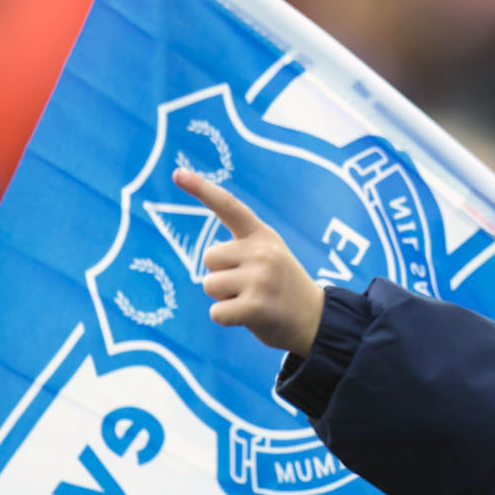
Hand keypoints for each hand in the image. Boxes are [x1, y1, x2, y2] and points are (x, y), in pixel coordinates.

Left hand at [174, 169, 324, 355]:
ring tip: (253, 300)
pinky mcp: (255, 307)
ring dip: (224, 297)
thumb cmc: (283, 288)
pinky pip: (216, 312)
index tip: (177, 173)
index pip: (229, 206)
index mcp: (263, 235)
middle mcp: (262, 252)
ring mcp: (259, 279)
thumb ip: (242, 248)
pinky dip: (228, 318)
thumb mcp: (271, 256)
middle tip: (249, 286)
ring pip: (210, 285)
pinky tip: (251, 317)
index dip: (202, 189)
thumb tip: (211, 257)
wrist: (317, 320)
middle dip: (220, 274)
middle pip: (209, 257)